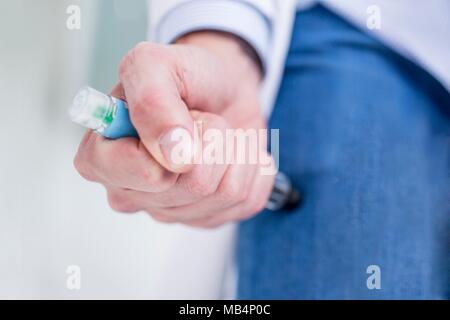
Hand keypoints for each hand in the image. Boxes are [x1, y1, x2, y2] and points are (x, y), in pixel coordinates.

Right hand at [74, 33, 274, 227]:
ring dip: (235, 150)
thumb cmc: (186, 77)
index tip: (183, 114)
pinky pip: (247, 201)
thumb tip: (173, 154)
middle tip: (201, 119)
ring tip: (219, 133)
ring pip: (225, 194)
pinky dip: (253, 168)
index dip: (176, 140)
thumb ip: (151, 100)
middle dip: (212, 139)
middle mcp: (132, 193)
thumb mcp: (156, 64)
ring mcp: (170, 211)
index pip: (148, 173)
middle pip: (194, 185)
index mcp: (103, 159)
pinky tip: (236, 153)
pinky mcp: (206, 218)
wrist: (222, 89)